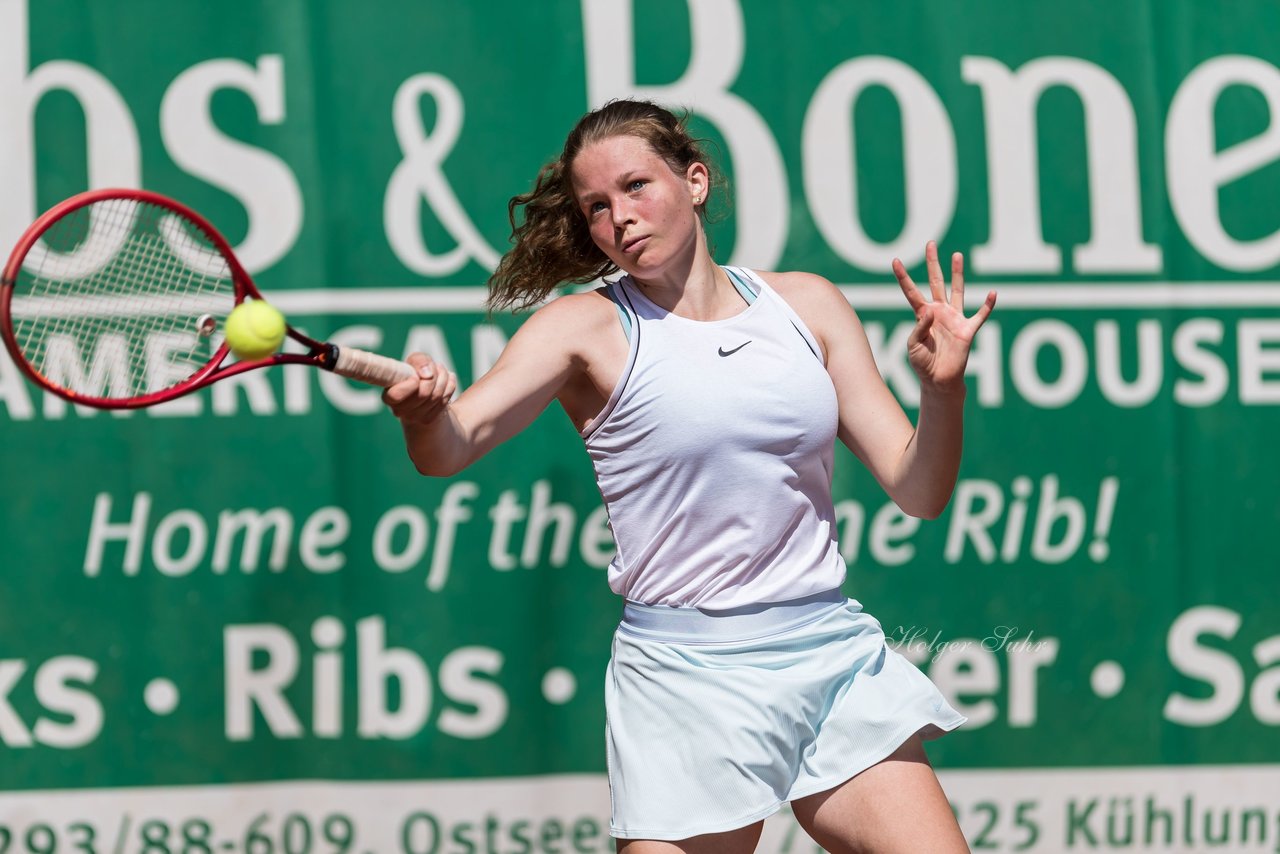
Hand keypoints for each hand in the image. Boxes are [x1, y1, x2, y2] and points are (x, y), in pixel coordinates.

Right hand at [381, 352, 456, 424]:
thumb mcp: (414, 361)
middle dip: (434, 374)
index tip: (417, 375)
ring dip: (444, 378)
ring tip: (442, 371)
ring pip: (436, 396)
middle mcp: (399, 410)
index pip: (396, 395)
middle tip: (436, 366)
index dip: (410, 384)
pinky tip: (448, 379)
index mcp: (389, 395)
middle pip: (423, 393)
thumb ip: (419, 361)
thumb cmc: (416, 372)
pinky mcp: (428, 419)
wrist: (424, 391)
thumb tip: (428, 374)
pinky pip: (444, 401)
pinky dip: (450, 386)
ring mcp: (414, 417)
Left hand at [892, 241, 995, 391]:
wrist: (938, 379)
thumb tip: (930, 311)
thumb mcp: (913, 346)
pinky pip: (980, 315)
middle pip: (936, 282)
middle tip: (930, 244)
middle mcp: (939, 312)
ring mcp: (954, 318)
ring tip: (957, 255)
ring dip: (958, 274)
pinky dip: (987, 305)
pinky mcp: (967, 330)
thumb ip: (919, 328)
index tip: (895, 261)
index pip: (911, 292)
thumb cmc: (922, 363)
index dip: (903, 277)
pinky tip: (992, 293)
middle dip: (932, 263)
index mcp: (922, 315)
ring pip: (957, 290)